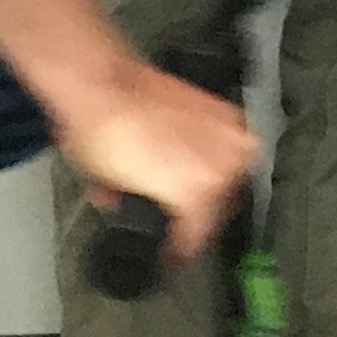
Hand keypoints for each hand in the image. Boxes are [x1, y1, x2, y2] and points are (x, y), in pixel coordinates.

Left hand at [59, 62, 259, 265]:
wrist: (102, 83)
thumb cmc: (103, 130)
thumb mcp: (111, 186)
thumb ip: (131, 203)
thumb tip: (129, 203)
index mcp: (199, 195)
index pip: (197, 240)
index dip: (179, 251)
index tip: (173, 252)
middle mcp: (222, 165)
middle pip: (223, 207)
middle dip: (202, 215)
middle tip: (182, 218)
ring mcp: (227, 133)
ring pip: (235, 174)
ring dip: (215, 182)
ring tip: (191, 185)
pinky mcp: (221, 108)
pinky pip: (229, 142)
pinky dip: (215, 151)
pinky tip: (195, 153)